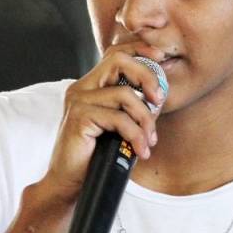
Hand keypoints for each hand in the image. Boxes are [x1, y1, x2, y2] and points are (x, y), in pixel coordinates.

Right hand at [34, 42, 166, 209]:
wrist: (70, 183)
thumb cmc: (97, 156)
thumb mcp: (118, 126)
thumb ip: (131, 107)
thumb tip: (159, 95)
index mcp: (91, 86)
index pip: (115, 53)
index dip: (140, 49)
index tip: (161, 58)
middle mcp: (81, 88)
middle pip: (119, 62)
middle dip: (147, 77)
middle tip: (160, 101)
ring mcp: (78, 101)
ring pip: (124, 94)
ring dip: (145, 119)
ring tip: (149, 141)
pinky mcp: (79, 118)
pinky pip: (118, 119)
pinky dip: (136, 136)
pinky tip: (140, 151)